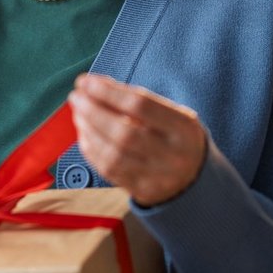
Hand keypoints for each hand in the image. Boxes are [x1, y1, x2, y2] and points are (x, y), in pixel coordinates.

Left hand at [68, 74, 207, 205]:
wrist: (195, 178)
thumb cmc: (176, 137)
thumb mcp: (173, 114)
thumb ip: (140, 101)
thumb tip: (95, 86)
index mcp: (184, 128)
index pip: (140, 105)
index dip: (107, 91)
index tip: (86, 81)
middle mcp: (173, 155)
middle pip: (123, 132)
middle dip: (92, 111)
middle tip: (76, 97)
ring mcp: (157, 177)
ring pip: (112, 154)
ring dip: (88, 130)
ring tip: (78, 113)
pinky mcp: (142, 191)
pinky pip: (108, 170)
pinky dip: (91, 149)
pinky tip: (85, 134)